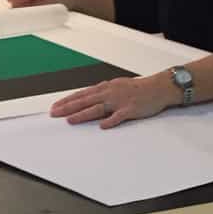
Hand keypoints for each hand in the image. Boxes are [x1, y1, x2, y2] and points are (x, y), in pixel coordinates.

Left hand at [50, 76, 175, 128]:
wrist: (157, 88)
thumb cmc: (137, 88)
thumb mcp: (116, 86)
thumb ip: (103, 93)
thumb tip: (88, 98)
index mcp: (105, 88)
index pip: (82, 94)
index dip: (68, 100)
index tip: (56, 106)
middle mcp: (109, 93)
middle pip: (85, 101)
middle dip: (68, 107)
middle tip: (55, 113)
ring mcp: (119, 101)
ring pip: (98, 108)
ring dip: (83, 114)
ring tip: (70, 120)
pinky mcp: (130, 110)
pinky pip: (119, 116)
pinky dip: (110, 121)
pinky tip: (102, 126)